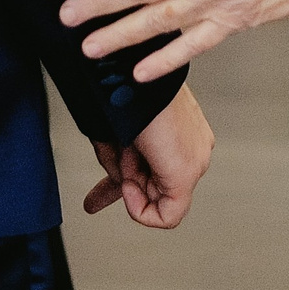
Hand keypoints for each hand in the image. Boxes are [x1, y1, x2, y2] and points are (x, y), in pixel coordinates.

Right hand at [83, 84, 212, 228]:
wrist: (132, 74)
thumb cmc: (124, 92)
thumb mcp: (118, 132)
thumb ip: (120, 163)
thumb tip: (118, 185)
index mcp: (183, 131)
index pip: (159, 171)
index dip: (127, 183)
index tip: (106, 184)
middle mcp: (194, 147)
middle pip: (157, 189)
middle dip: (122, 190)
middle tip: (94, 200)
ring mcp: (194, 160)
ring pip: (156, 198)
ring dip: (128, 183)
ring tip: (120, 152)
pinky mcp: (186, 173)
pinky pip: (167, 215)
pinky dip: (140, 208)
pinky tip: (126, 184)